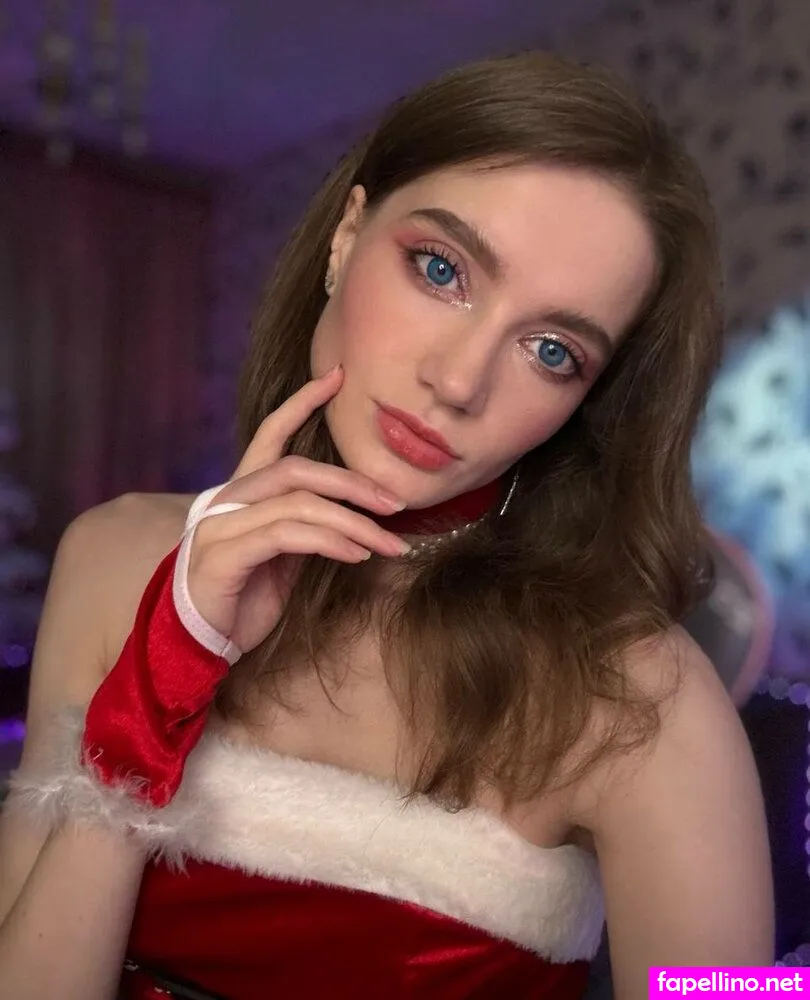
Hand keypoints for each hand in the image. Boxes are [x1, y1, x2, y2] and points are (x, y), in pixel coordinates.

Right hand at [187, 365, 409, 652]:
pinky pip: (287, 535)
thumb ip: (306, 524)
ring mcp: (221, 526)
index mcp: (242, 493)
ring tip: (389, 542)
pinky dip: (330, 541)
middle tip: (395, 502)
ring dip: (353, 522)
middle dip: (351, 481)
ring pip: (298, 504)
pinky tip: (357, 555)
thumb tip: (353, 511)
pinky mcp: (224, 555)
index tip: (337, 377)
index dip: (302, 403)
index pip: (270, 434)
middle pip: (295, 469)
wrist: (200, 643)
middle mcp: (227, 500)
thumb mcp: (283, 556)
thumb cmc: (244, 598)